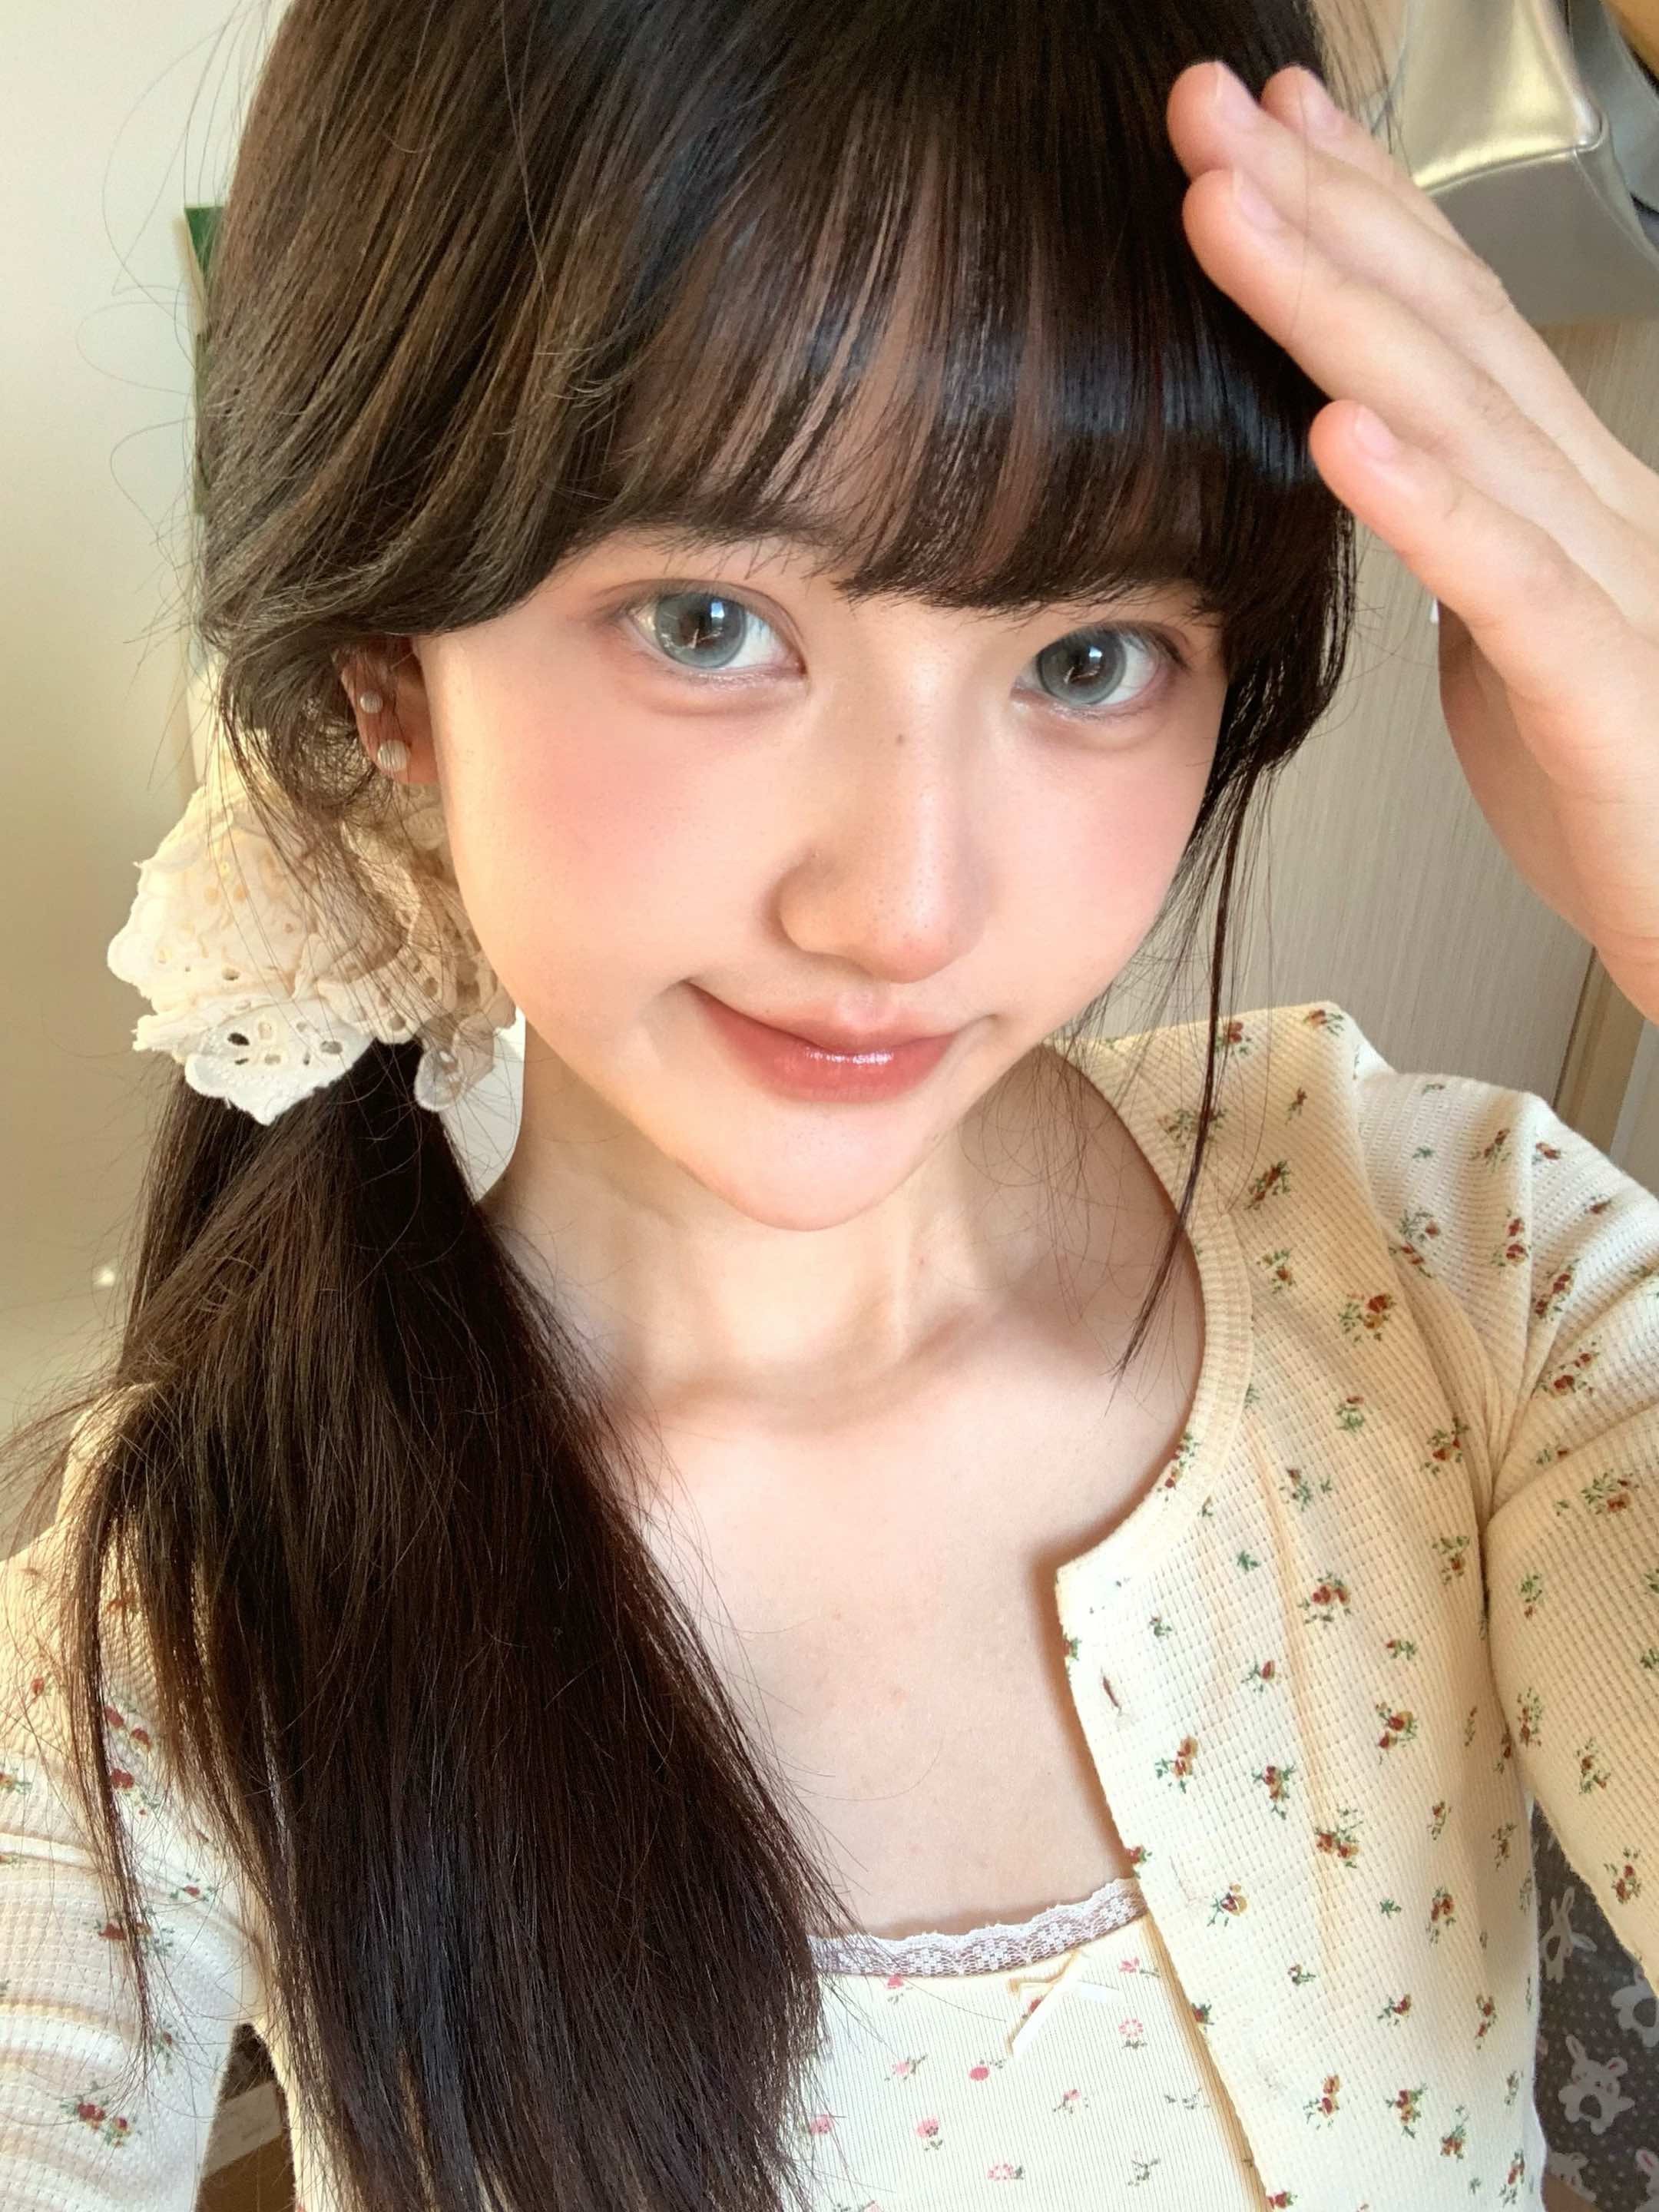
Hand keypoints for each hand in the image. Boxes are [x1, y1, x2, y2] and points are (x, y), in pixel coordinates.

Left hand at [1166, 58, 1658, 1026]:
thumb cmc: (1618, 790)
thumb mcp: (1511, 648)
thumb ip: (1461, 554)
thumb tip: (1386, 487)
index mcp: (1560, 495)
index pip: (1450, 321)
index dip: (1356, 209)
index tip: (1262, 125)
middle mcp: (1592, 504)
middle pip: (1441, 326)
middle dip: (1319, 204)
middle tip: (1205, 106)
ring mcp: (1610, 582)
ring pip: (1461, 417)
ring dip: (1335, 306)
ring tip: (1232, 211)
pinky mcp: (1601, 686)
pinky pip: (1506, 579)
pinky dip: (1423, 500)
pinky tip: (1337, 431)